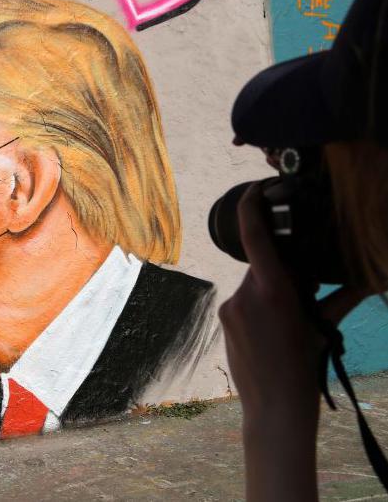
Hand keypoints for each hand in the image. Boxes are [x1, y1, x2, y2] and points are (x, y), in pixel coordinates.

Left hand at [218, 182, 367, 500]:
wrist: (273, 405)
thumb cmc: (303, 367)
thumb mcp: (323, 327)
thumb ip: (340, 296)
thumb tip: (370, 277)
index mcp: (273, 289)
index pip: (256, 236)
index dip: (252, 207)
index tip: (255, 189)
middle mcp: (246, 293)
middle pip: (262, 265)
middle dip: (280, 271)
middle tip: (298, 296)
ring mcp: (230, 307)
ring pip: (253, 284)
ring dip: (269, 292)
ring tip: (284, 323)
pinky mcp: (223, 319)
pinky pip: (242, 301)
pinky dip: (257, 306)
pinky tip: (269, 331)